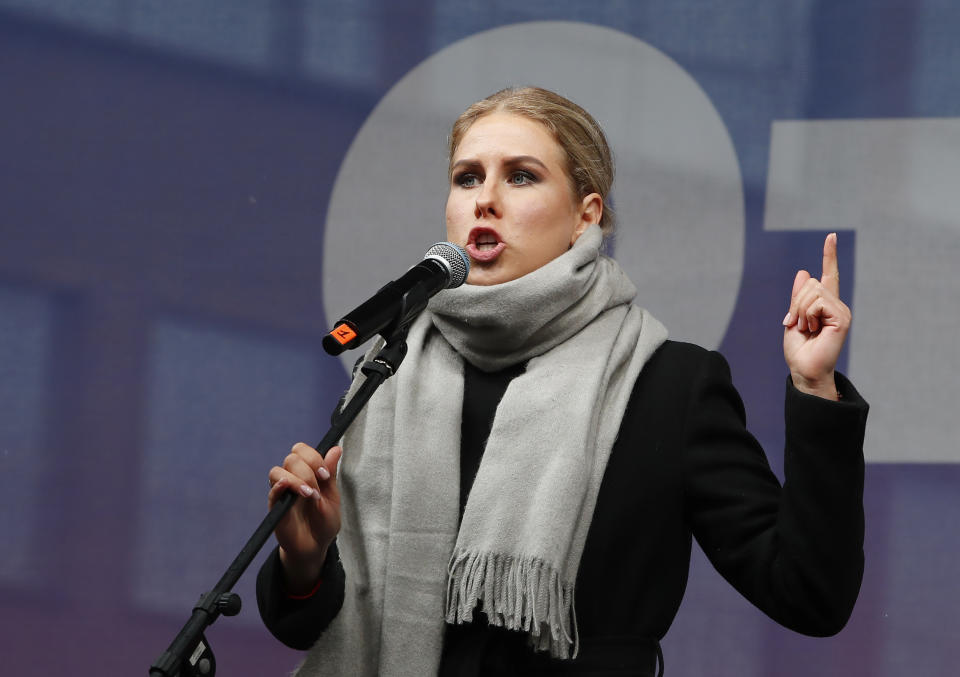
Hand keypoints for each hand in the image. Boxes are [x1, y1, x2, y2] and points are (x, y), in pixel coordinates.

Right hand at [267, 443, 342, 593]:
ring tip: (309, 495)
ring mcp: (282, 492)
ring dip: (296, 479)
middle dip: (308, 471)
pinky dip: (279, 487)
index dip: (313, 457)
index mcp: (307, 472)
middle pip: (291, 458)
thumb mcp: (332, 496)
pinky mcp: (275, 507)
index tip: (325, 474)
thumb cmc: (325, 521)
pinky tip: (288, 488)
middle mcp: (292, 478)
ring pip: (277, 471)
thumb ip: (331, 473)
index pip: (301, 450)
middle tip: (318, 490)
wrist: (316, 546)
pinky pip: (272, 492)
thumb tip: (336, 448)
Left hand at [782, 233, 850, 399]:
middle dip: (796, 303)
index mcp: (825, 305)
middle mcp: (837, 305)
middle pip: (811, 283)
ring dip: (799, 311)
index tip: (831, 236)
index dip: (829, 255)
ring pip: (813, 291)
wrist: (804, 370)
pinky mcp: (842, 318)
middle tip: (796, 324)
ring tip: (804, 328)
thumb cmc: (799, 350)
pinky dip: (807, 315)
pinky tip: (812, 329)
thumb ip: (798, 297)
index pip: (829, 275)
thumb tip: (803, 272)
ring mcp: (841, 311)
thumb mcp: (793, 318)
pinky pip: (818, 302)